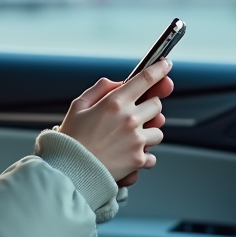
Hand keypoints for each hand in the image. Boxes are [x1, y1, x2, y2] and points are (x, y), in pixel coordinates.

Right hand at [58, 60, 172, 181]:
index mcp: (115, 103)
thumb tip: (118, 83)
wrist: (69, 171)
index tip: (165, 65)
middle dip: (148, 108)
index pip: (146, 79)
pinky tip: (128, 155)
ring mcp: (137, 140)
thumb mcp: (79, 106)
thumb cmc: (71, 139)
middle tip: (135, 115)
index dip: (159, 69)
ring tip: (129, 138)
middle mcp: (130, 119)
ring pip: (158, 131)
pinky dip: (143, 156)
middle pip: (157, 105)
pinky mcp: (139, 160)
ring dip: (148, 133)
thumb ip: (100, 89)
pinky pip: (152, 155)